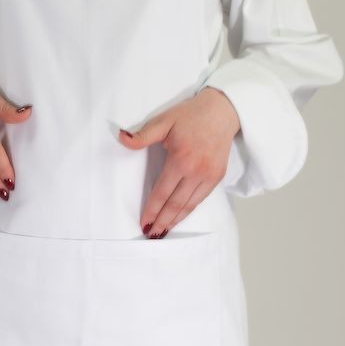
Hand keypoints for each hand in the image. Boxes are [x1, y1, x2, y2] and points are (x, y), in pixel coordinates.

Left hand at [117, 88, 240, 237]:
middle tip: (151, 234)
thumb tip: (122, 139)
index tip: (144, 221)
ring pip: (190, 205)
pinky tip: (180, 217)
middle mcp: (196, 171)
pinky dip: (189, 211)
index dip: (152, 209)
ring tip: (163, 232)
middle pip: (176, 204)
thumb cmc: (191, 115)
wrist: (222, 111)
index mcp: (181, 159)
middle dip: (162, 221)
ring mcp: (209, 176)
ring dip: (175, 220)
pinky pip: (201, 199)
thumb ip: (143, 135)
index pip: (162, 192)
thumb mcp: (164, 121)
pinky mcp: (217, 177)